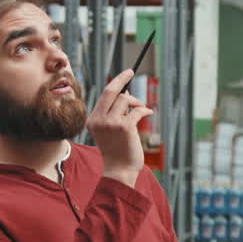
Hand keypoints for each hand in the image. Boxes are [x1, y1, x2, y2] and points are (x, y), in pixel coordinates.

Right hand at [88, 69, 152, 187]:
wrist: (120, 170)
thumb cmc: (117, 150)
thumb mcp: (109, 131)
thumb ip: (113, 113)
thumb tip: (126, 93)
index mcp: (93, 120)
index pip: (104, 95)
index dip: (116, 83)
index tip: (125, 74)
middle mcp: (99, 120)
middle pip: (111, 91)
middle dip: (122, 78)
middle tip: (131, 71)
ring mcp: (111, 123)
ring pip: (126, 100)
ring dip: (137, 102)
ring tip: (142, 109)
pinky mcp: (124, 127)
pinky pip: (137, 110)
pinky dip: (145, 110)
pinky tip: (149, 113)